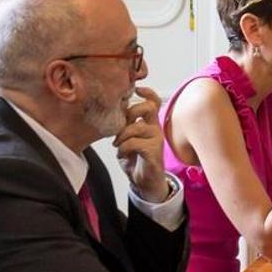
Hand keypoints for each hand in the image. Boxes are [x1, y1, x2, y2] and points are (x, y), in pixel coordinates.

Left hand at [113, 86, 166, 200]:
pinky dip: (123, 148)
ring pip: (137, 127)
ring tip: (117, 145)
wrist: (143, 182)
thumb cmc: (135, 159)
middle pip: (148, 108)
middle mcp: (156, 129)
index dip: (147, 93)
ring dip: (122, 136)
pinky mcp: (154, 151)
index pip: (154, 102)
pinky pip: (135, 143)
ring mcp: (157, 139)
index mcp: (150, 123)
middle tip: (121, 125)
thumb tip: (114, 113)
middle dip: (131, 112)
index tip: (137, 89)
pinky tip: (122, 154)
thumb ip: (125, 126)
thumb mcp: (127, 139)